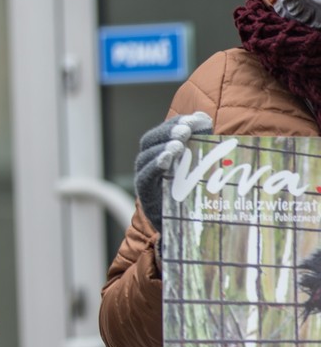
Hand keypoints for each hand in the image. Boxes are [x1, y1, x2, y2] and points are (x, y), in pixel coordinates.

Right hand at [133, 111, 212, 233]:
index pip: (163, 131)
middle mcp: (149, 163)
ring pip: (145, 156)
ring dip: (162, 147)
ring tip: (178, 144)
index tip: (197, 119)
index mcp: (161, 153)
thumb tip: (203, 118)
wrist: (184, 228)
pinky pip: (145, 176)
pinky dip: (154, 165)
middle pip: (151, 140)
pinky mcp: (145, 193)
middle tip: (186, 130)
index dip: (177, 122)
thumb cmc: (194, 195)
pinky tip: (167, 160)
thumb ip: (201, 145)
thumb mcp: (201, 168)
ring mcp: (144, 177)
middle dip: (168, 131)